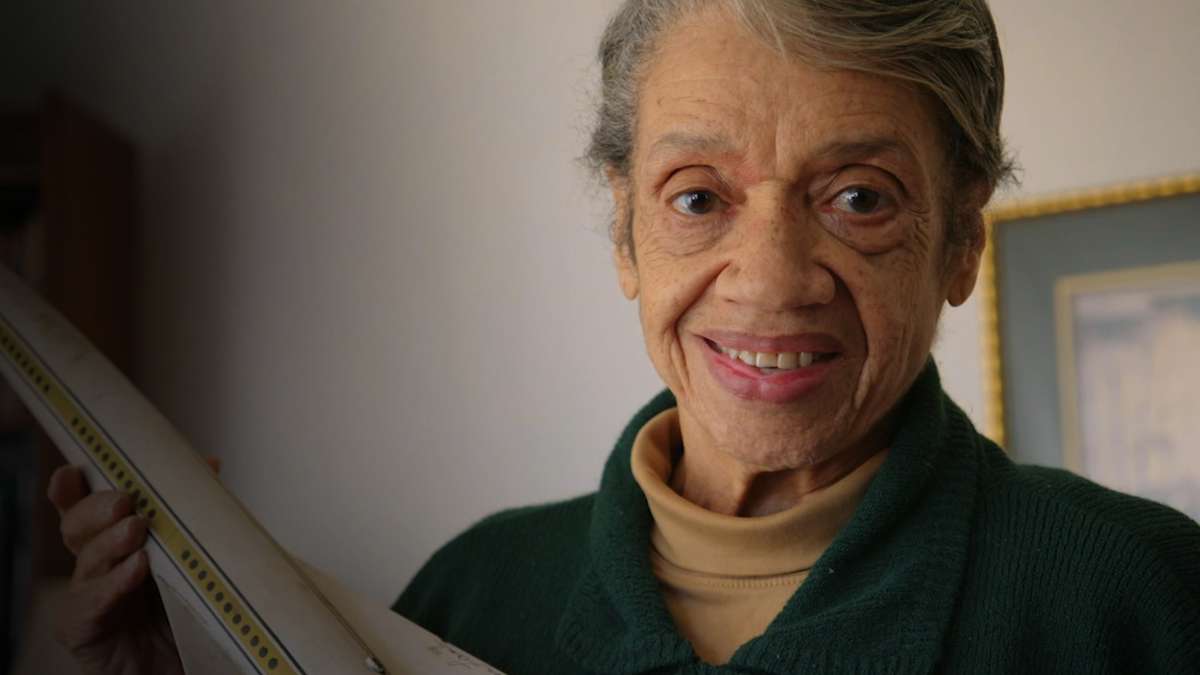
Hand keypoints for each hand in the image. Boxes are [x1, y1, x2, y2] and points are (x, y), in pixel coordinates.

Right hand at [46, 458, 220, 674]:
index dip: (73, 490)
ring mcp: (86, 597)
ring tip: (136, 528)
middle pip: (77, 528)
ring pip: (87, 562)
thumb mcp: (189, 556)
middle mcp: (94, 566)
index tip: (75, 469)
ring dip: (110, 543)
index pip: (85, 509)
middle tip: (123, 501)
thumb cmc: (182, 608)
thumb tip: (208, 464)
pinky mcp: (84, 631)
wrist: (181, 665)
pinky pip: (91, 604)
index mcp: (113, 543)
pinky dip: (113, 584)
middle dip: (96, 510)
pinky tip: (135, 569)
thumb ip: (191, 514)